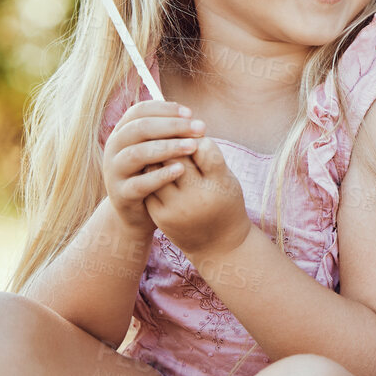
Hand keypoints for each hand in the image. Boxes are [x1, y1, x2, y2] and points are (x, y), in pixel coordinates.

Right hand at [100, 101, 201, 233]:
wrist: (138, 211)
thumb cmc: (154, 171)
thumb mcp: (158, 149)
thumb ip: (169, 133)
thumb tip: (192, 118)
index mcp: (122, 132)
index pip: (139, 111)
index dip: (165, 109)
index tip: (191, 113)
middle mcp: (113, 149)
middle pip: (139, 129)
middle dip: (172, 126)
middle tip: (199, 128)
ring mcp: (114, 172)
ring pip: (136, 154)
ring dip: (167, 147)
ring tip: (193, 146)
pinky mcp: (121, 195)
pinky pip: (139, 184)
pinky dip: (160, 176)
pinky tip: (181, 170)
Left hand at [144, 136, 251, 262]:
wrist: (218, 244)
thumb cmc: (225, 202)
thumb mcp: (227, 178)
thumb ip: (209, 156)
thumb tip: (182, 132)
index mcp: (219, 184)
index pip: (203, 147)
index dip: (197, 137)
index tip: (197, 135)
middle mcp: (197, 197)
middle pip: (176, 156)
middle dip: (173, 141)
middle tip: (174, 136)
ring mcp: (175, 208)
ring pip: (157, 168)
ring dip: (158, 155)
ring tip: (164, 149)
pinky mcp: (159, 215)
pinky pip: (148, 184)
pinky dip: (151, 171)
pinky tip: (156, 167)